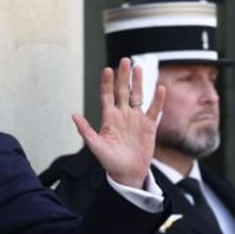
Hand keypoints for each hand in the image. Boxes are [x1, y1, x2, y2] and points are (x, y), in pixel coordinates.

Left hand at [72, 57, 165, 188]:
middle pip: (123, 91)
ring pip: (138, 96)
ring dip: (139, 82)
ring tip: (139, 67)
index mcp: (109, 118)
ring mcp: (136, 119)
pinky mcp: (149, 126)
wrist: (127, 173)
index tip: (107, 70)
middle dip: (123, 76)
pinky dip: (158, 100)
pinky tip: (160, 88)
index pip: (107, 96)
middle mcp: (122, 115)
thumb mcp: (95, 146)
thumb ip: (85, 130)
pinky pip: (154, 110)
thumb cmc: (110, 162)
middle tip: (125, 60)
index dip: (107, 83)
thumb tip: (74, 115)